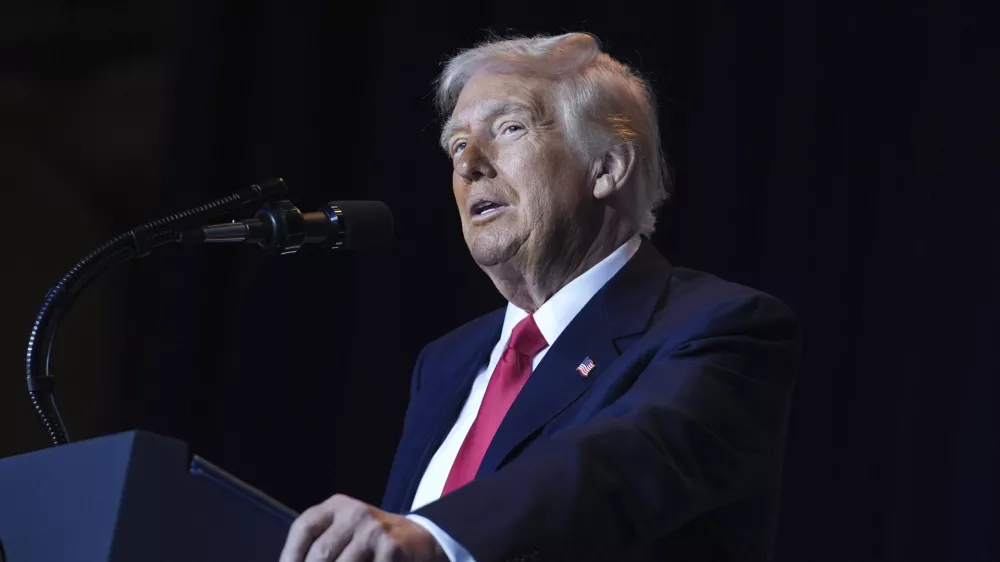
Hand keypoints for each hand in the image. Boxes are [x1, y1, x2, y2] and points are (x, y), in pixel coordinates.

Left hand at [279, 494, 447, 561]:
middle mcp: (355, 513)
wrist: (417, 540)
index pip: (303, 529)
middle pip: (319, 555)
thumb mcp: (343, 532)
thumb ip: (319, 547)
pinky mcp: (391, 549)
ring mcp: (374, 530)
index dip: (289, 555)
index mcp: (336, 506)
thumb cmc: (368, 541)